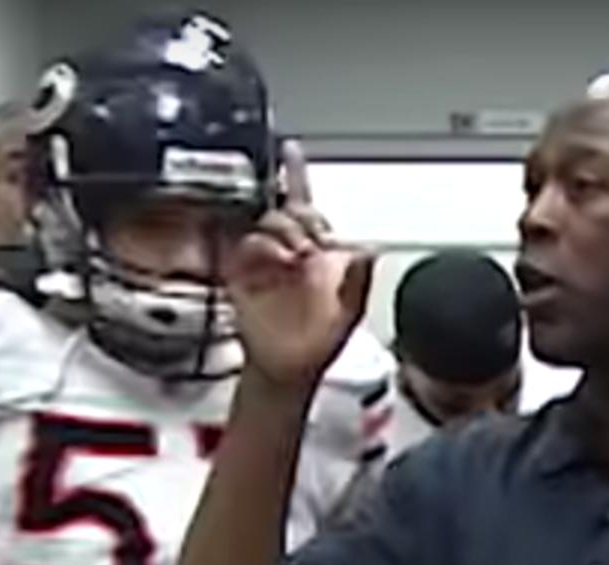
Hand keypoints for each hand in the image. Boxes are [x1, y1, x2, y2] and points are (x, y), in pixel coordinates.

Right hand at [227, 139, 374, 390]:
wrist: (290, 368)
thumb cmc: (319, 339)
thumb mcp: (351, 305)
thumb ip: (360, 273)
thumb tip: (369, 249)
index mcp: (313, 249)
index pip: (303, 204)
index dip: (295, 176)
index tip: (290, 152)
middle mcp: (284, 247)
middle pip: (284, 208)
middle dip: (297, 217)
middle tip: (309, 241)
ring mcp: (261, 258)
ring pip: (265, 222)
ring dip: (282, 232)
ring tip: (296, 256)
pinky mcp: (239, 272)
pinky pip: (241, 244)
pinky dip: (257, 246)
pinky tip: (273, 258)